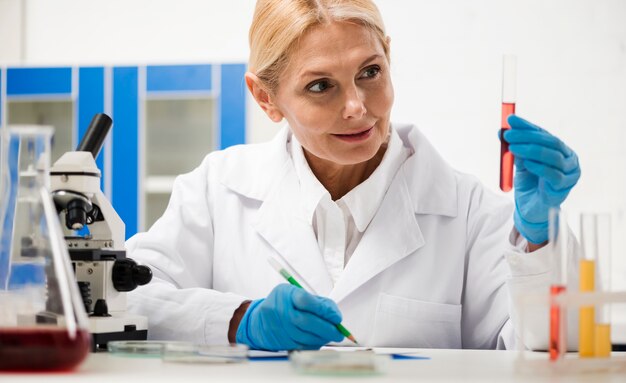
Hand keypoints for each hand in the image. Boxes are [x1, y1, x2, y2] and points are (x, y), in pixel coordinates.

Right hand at [235, 284, 343, 350]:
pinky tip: (319, 340)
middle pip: (307, 322)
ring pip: (305, 336)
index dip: (324, 310)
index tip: (337, 318)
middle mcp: (280, 310)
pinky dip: (313, 344)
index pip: (307, 301)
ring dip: (322, 338)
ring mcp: (279, 327)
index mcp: (287, 294)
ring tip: (331, 336)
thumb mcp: (296, 294)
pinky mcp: (280, 341)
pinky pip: (301, 345)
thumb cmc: (284, 304)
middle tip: (339, 333)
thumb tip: (335, 316)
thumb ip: (317, 302)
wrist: (259, 320)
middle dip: (327, 329)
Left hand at [502, 115, 580, 243]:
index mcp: (559, 148)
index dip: (527, 126)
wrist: (530, 209)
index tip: (510, 120)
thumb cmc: (529, 183)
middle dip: (527, 136)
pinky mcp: (564, 187)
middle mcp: (568, 157)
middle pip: (550, 142)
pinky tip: (527, 164)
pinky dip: (540, 168)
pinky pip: (553, 175)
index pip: (543, 132)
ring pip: (553, 157)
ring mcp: (569, 172)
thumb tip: (502, 131)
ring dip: (531, 150)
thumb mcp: (520, 162)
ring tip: (513, 147)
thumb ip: (515, 147)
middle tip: (509, 134)